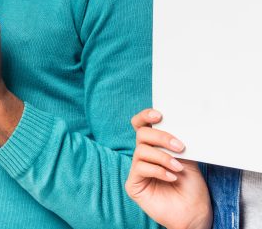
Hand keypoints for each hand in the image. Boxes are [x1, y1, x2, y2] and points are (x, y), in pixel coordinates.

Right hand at [125, 109, 211, 228]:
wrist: (194, 213)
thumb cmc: (192, 188)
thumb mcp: (188, 159)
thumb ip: (177, 143)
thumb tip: (174, 125)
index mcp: (155, 147)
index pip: (142, 126)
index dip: (145, 116)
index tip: (159, 115)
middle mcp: (144, 156)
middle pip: (141, 134)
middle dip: (161, 137)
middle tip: (180, 147)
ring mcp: (137, 170)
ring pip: (141, 150)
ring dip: (163, 157)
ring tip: (178, 168)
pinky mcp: (133, 184)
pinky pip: (140, 168)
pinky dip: (158, 170)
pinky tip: (172, 177)